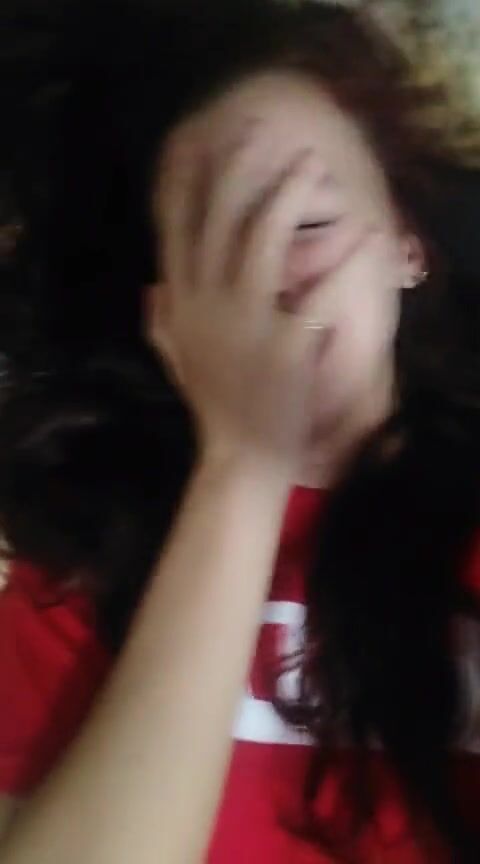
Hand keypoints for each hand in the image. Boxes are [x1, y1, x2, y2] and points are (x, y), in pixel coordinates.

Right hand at [148, 131, 328, 471]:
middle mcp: (208, 306)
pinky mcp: (286, 346)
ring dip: (287, 198)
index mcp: (183, 308)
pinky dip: (343, 263)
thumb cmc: (216, 408)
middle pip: (221, 223)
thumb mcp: (179, 363)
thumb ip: (162, 324)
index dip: (188, 185)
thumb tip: (151, 287)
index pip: (178, 234)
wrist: (242, 456)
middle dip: (239, 172)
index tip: (198, 144)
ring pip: (263, 242)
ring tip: (311, 168)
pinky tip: (363, 237)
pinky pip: (319, 293)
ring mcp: (246, 325)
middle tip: (260, 133)